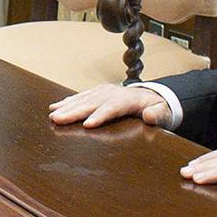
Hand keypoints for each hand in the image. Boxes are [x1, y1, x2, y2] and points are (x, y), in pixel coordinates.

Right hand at [49, 83, 171, 127]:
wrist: (153, 96)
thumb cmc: (157, 108)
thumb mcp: (164, 112)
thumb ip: (158, 114)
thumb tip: (149, 116)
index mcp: (128, 100)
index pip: (112, 108)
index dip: (100, 115)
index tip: (87, 124)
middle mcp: (113, 93)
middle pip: (92, 103)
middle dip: (74, 111)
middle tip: (58, 119)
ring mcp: (104, 91)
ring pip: (83, 99)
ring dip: (66, 107)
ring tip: (52, 115)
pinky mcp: (98, 92)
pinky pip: (81, 96)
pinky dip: (67, 101)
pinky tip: (54, 107)